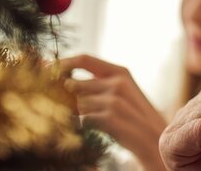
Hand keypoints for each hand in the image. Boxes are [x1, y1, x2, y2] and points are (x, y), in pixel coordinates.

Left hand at [56, 55, 167, 170]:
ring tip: (76, 121)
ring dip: (71, 113)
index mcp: (120, 72)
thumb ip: (98, 85)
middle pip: (75, 83)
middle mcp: (117, 82)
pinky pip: (82, 119)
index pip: (84, 59)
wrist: (156, 141)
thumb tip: (66, 83)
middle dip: (61, 95)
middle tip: (53, 103)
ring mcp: (114, 100)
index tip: (44, 70)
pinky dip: (80, 126)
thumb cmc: (134, 119)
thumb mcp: (122, 94)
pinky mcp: (110, 118)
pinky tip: (89, 131)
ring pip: (76, 103)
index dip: (62, 63)